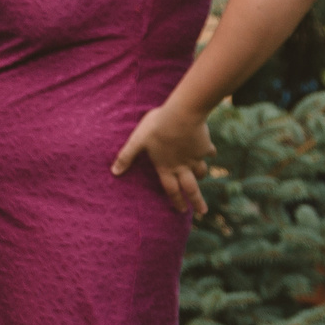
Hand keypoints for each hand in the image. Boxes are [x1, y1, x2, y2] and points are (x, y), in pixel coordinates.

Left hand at [110, 104, 213, 218]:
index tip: (182, 211)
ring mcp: (195, 156)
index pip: (171, 190)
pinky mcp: (205, 145)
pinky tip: (210, 152)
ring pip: (201, 171)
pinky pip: (208, 151)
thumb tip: (114, 172)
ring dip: (201, 176)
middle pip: (191, 188)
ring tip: (202, 178)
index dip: (176, 201)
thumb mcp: (137, 140)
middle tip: (203, 211)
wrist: (183, 113)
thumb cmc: (157, 127)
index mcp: (166, 167)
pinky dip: (210, 153)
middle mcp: (182, 166)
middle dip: (197, 201)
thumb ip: (126, 156)